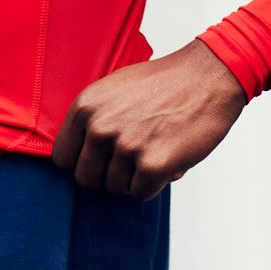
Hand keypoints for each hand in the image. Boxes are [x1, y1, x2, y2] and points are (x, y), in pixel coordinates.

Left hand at [51, 39, 248, 199]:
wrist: (208, 76)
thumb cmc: (164, 83)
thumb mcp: (113, 89)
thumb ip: (93, 119)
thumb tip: (79, 156)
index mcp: (85, 107)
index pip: (62, 158)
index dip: (83, 162)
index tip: (99, 160)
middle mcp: (100, 127)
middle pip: (86, 179)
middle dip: (107, 175)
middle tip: (131, 160)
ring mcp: (126, 147)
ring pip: (116, 188)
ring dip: (134, 177)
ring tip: (154, 149)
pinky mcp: (153, 165)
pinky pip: (142, 193)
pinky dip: (155, 183)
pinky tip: (167, 158)